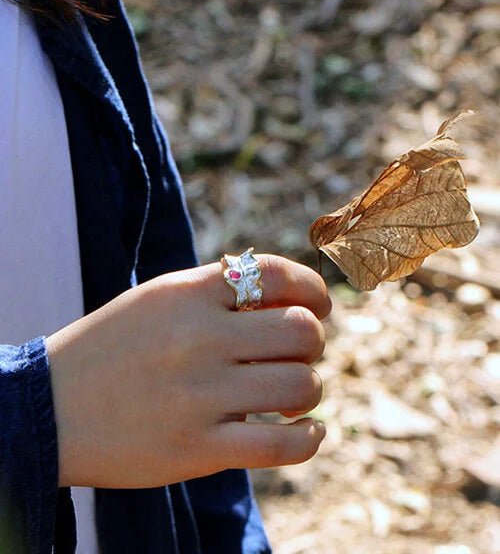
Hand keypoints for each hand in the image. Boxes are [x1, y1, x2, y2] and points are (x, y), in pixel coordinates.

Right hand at [46, 254, 330, 487]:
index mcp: (189, 293)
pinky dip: (309, 438)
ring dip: (310, 390)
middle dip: (313, 343)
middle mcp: (199, 338)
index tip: (319, 307)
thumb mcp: (159, 299)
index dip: (314, 289)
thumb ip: (220, 291)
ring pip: (301, 386)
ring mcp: (199, 396)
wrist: (49, 408)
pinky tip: (308, 430)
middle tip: (297, 355)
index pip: (278, 273)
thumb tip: (289, 296)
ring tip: (293, 396)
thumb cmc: (113, 347)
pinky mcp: (197, 449)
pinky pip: (282, 446)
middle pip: (302, 331)